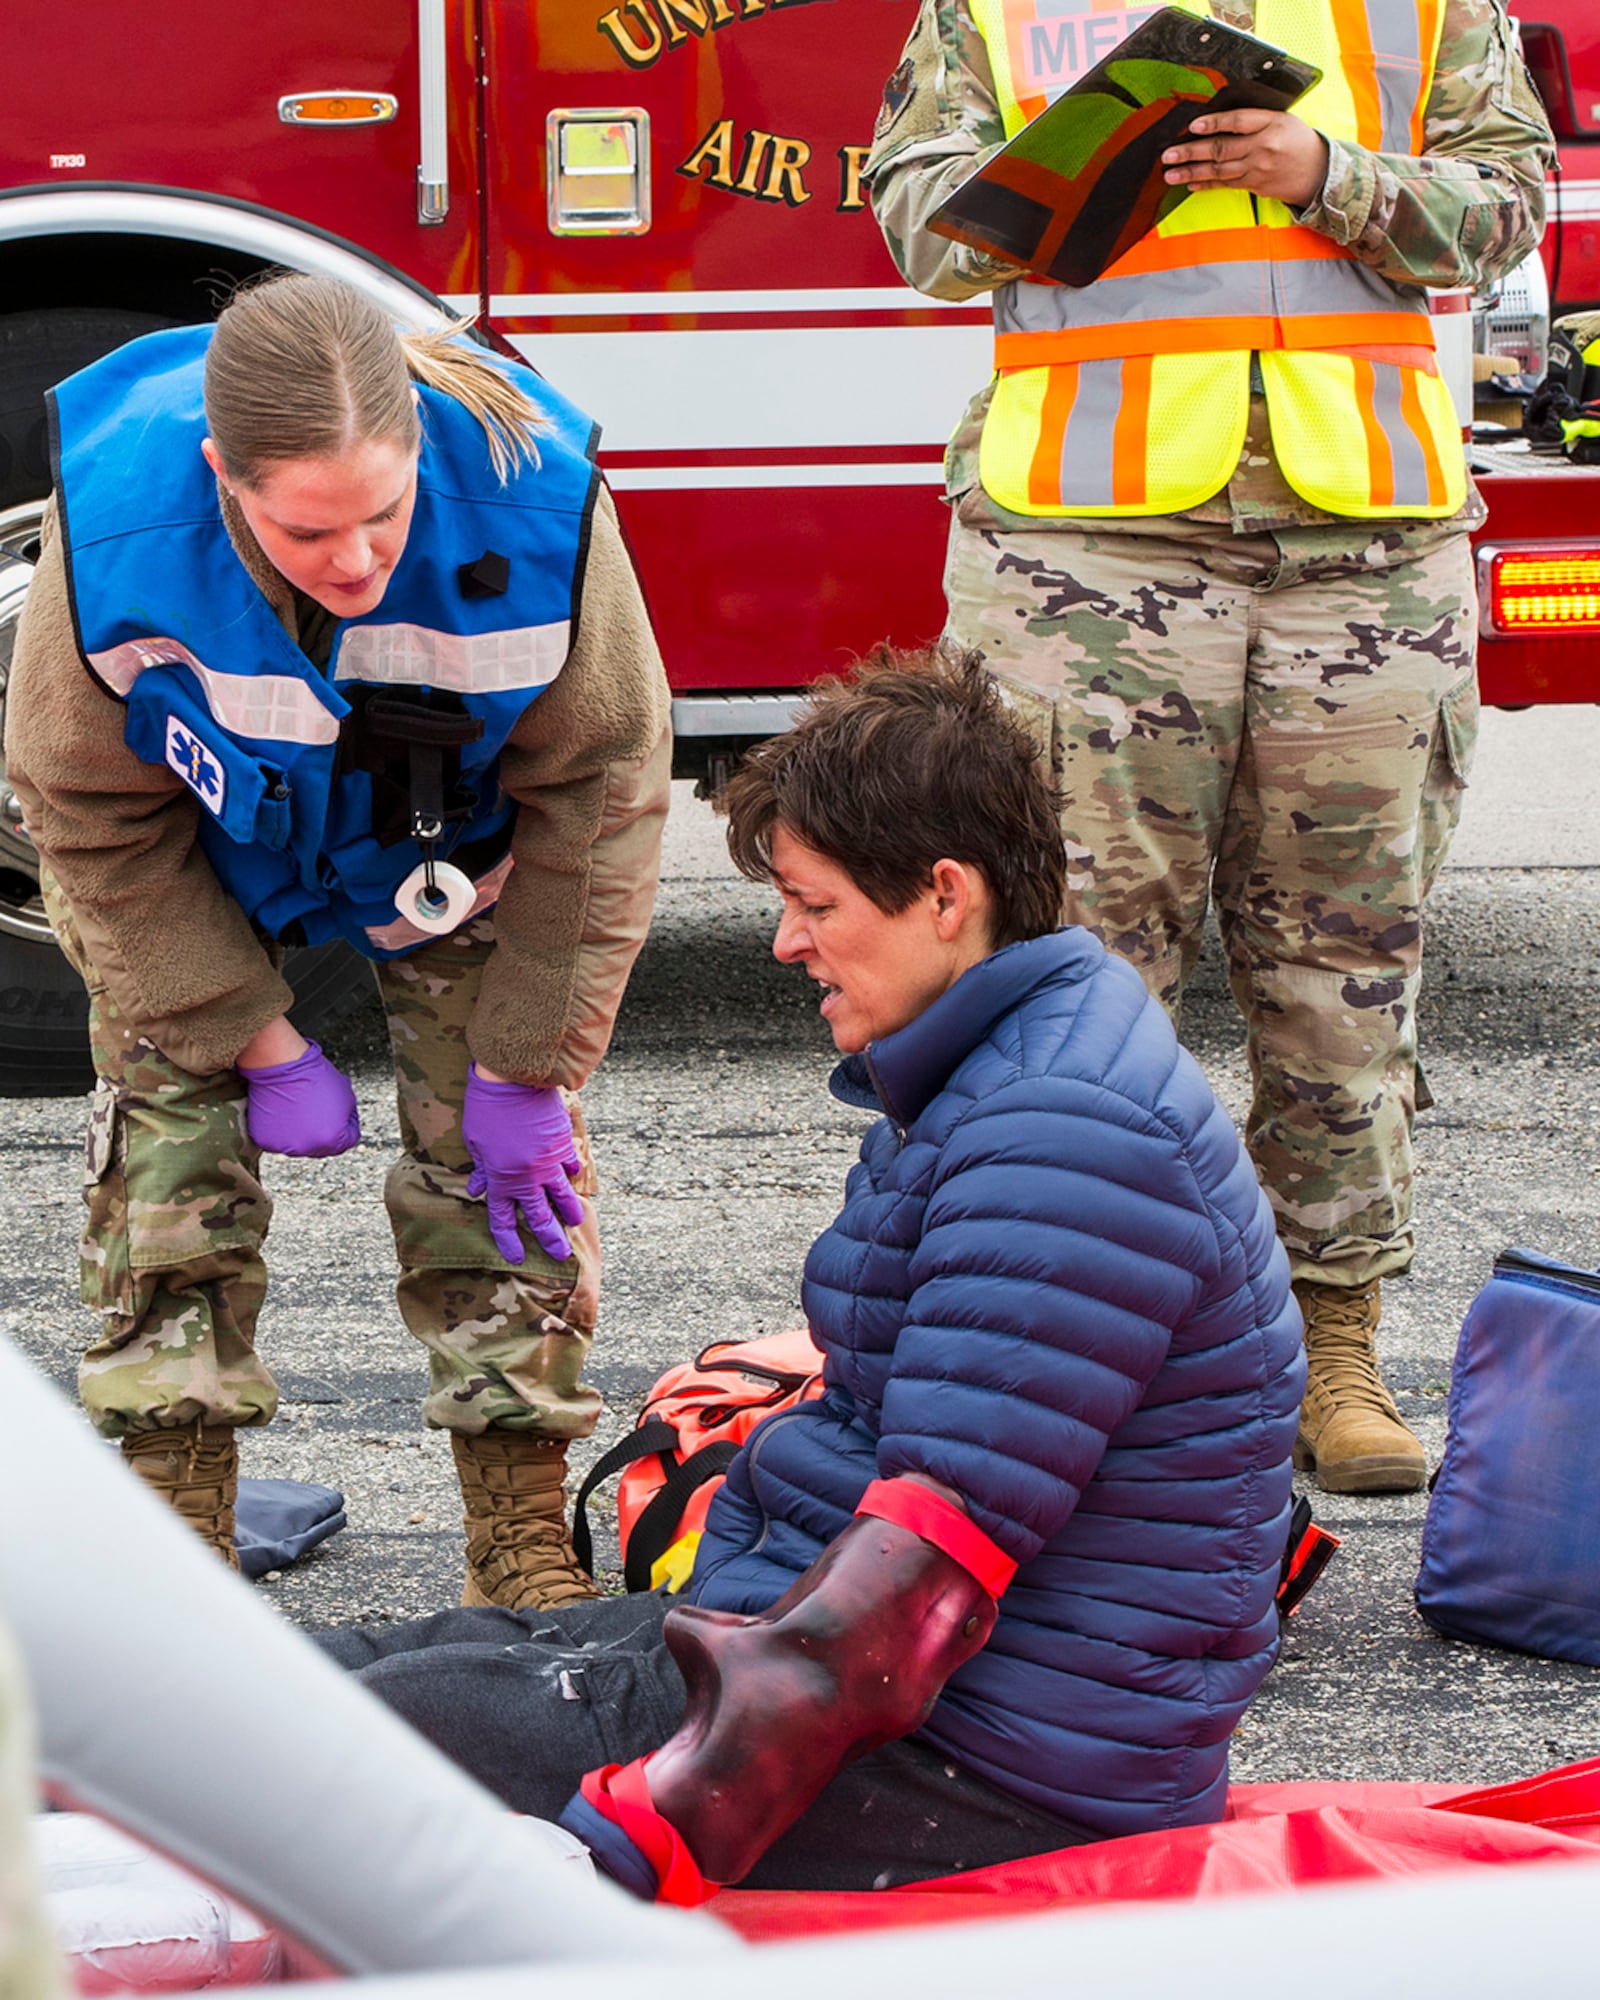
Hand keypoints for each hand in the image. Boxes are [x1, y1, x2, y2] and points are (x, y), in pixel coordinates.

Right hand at [239, 1040, 360, 1156]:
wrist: (281, 1066)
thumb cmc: (312, 1077)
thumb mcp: (346, 1097)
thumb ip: (348, 1119)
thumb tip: (344, 1125)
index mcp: (331, 1138)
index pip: (349, 1140)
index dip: (348, 1122)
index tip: (341, 1112)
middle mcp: (307, 1147)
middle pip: (324, 1145)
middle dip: (325, 1128)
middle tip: (318, 1109)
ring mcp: (285, 1146)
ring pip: (301, 1144)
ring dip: (303, 1131)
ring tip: (299, 1108)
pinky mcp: (266, 1141)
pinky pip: (280, 1140)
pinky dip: (282, 1130)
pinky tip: (285, 1112)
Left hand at [462, 1068, 583, 1262]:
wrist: (512, 1081)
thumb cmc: (486, 1109)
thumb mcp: (475, 1143)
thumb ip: (481, 1170)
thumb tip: (476, 1189)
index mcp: (501, 1179)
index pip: (503, 1220)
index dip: (508, 1241)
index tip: (516, 1257)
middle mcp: (527, 1177)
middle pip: (539, 1218)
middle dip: (550, 1240)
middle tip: (559, 1256)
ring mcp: (548, 1163)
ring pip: (563, 1197)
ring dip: (570, 1213)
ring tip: (575, 1223)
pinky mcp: (562, 1145)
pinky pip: (571, 1165)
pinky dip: (572, 1173)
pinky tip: (574, 1176)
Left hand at [1162, 109, 1328, 207]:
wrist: (1319, 172)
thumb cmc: (1297, 139)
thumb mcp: (1281, 118)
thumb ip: (1253, 118)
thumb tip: (1218, 118)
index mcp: (1270, 123)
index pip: (1238, 121)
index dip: (1215, 123)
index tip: (1193, 125)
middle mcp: (1262, 147)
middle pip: (1222, 148)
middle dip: (1192, 152)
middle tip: (1168, 155)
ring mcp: (1257, 168)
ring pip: (1219, 170)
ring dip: (1192, 172)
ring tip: (1170, 173)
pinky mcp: (1254, 184)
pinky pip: (1226, 185)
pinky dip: (1206, 184)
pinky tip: (1189, 184)